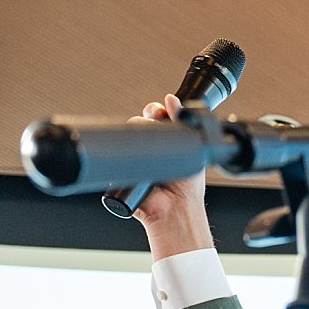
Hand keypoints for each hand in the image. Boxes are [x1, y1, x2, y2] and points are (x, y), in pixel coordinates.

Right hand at [128, 93, 213, 258]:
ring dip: (135, 130)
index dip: (155, 110)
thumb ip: (182, 124)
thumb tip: (173, 100)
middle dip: (146, 117)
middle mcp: (148, 148)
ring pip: (127, 133)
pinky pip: (117, 151)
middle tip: (154, 119)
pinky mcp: (121, 167)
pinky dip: (122, 148)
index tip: (159, 109)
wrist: (174, 208)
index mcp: (165, 142)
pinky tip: (134, 150)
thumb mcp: (191, 149)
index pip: (155, 117)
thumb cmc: (186, 186)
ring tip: (148, 139)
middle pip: (139, 121)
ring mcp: (134, 157)